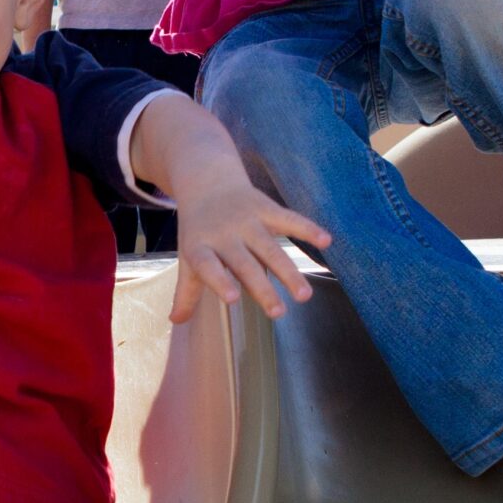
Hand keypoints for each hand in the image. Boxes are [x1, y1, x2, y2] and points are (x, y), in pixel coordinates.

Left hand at [167, 170, 330, 323]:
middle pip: (245, 263)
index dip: (219, 280)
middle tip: (278, 313)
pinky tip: (326, 241)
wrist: (206, 180)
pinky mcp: (265, 207)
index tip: (232, 298)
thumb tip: (176, 321)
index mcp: (201, 247)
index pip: (208, 265)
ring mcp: (247, 220)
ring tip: (304, 295)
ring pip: (270, 248)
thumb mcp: (188, 257)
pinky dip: (307, 228)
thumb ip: (186, 290)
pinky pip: (288, 218)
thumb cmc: (199, 229)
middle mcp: (224, 234)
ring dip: (288, 271)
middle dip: (262, 287)